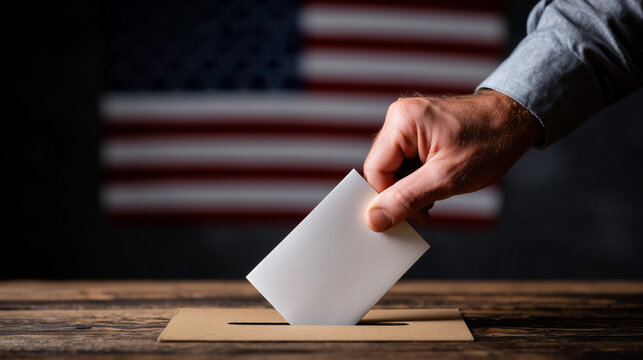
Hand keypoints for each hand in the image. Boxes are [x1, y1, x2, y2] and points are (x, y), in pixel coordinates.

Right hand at [364, 90, 543, 231]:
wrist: (516, 121)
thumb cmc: (489, 143)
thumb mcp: (446, 178)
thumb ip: (406, 199)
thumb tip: (374, 219)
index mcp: (402, 121)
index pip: (375, 170)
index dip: (387, 198)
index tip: (411, 216)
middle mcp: (400, 117)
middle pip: (382, 169)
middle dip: (401, 194)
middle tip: (426, 211)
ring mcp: (409, 123)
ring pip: (393, 169)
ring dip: (411, 189)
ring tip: (437, 195)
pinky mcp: (418, 131)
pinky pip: (405, 161)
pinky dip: (418, 179)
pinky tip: (437, 184)